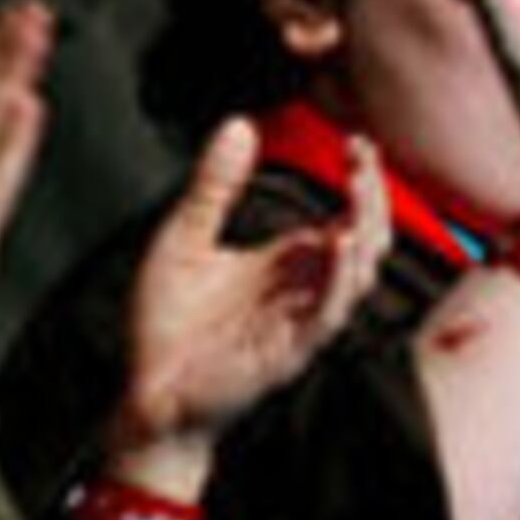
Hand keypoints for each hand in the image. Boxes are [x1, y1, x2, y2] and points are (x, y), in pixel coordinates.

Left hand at [108, 118, 392, 490]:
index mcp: (289, 262)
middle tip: (363, 159)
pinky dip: (338, 279)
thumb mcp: (184, 238)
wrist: (145, 394)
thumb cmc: (167, 325)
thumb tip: (238, 125)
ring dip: (366, 230)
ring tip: (358, 188)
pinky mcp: (290, 350)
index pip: (347, 215)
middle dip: (374, 197)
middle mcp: (306, 288)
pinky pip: (329, 314)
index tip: (357, 143)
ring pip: (361, 273)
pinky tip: (336, 243)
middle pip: (368, 238)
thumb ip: (213, 186)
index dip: (362, 180)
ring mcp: (303, 319)